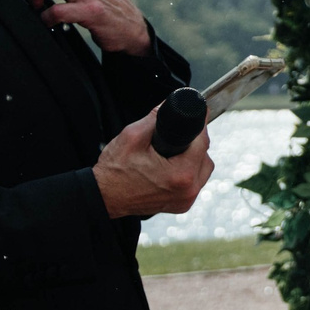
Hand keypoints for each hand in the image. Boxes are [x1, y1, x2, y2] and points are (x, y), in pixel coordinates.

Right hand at [93, 109, 212, 219]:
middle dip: (195, 143)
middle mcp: (188, 190)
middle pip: (205, 156)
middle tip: (179, 135)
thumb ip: (155, 118)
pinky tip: (174, 166)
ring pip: (202, 170)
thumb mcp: (132, 136)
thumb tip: (171, 104)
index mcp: (181, 174)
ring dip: (194, 158)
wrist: (104, 197)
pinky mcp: (182, 205)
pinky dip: (188, 172)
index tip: (198, 115)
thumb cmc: (114, 171)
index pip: (202, 141)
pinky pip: (194, 183)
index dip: (200, 125)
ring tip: (175, 151)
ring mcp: (186, 200)